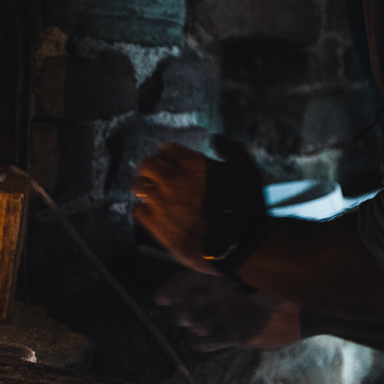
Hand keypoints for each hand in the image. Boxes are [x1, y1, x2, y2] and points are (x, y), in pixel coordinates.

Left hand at [133, 137, 266, 275]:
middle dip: (149, 169)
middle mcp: (173, 180)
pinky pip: (137, 211)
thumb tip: (216, 139)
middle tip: (154, 177)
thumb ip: (231, 151)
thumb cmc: (244, 207)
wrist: (236, 244)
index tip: (170, 163)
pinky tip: (149, 212)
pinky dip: (141, 210)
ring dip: (143, 188)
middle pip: (147, 165)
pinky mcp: (155, 224)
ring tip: (150, 195)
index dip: (168, 156)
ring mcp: (161, 203)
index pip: (167, 149)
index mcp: (193, 164)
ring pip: (138, 187)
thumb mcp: (246, 171)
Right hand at [156, 268, 300, 350]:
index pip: (187, 279)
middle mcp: (219, 296)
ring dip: (197, 325)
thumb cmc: (279, 282)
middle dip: (185, 310)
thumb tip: (199, 257)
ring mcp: (227, 316)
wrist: (306, 307)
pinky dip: (207, 343)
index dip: (171, 288)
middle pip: (190, 302)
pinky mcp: (238, 335)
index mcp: (219, 276)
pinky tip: (204, 342)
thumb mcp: (250, 268)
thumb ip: (227, 264)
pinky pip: (216, 341)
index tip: (160, 299)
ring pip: (200, 323)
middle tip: (187, 317)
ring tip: (202, 327)